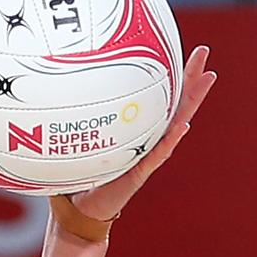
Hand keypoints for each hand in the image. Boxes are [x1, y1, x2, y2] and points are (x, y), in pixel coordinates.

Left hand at [69, 45, 217, 220]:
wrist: (80, 209)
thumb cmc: (80, 174)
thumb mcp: (76, 139)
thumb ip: (71, 117)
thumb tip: (49, 84)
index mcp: (137, 129)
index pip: (158, 96)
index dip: (172, 73)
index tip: (180, 46)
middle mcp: (148, 139)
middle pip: (175, 102)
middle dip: (190, 77)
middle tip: (204, 51)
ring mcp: (148, 155)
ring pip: (175, 124)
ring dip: (191, 102)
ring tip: (207, 79)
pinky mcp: (140, 173)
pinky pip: (158, 154)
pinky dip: (171, 140)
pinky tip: (183, 126)